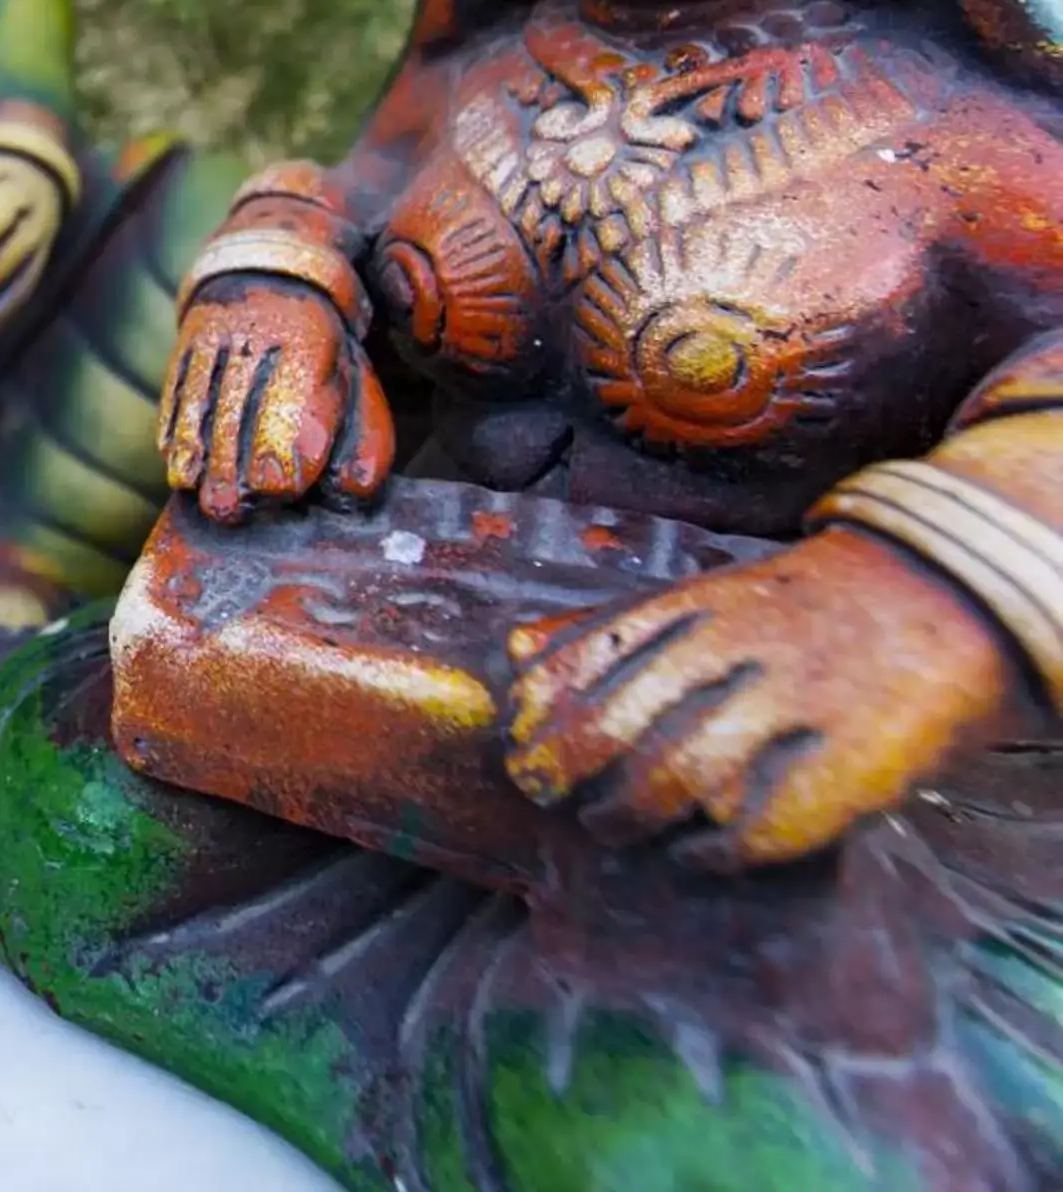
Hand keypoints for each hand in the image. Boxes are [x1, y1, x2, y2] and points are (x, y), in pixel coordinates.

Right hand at [158, 275, 394, 522]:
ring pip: (200, 402)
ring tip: (196, 495)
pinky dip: (172, 426)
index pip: (292, 411)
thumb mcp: (358, 384)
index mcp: (309, 346)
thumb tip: (351, 493)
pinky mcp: (185, 340)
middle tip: (229, 512)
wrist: (275, 271)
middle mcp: (257, 338)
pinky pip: (174, 386)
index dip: (285, 455)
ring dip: (195, 454)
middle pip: (238, 413)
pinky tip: (173, 461)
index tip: (282, 490)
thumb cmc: (324, 351)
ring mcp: (215, 336)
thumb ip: (365, 440)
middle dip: (231, 468)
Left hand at [504, 529, 1022, 870]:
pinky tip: (690, 853)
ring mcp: (794, 710)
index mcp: (699, 606)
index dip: (543, 715)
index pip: (588, 663)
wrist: (936, 602)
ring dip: (624, 814)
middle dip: (566, 768)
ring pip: (676, 777)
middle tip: (544, 793)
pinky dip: (707, 851)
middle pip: (619, 724)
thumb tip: (513, 653)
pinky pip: (754, 828)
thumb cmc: (793, 612)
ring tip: (606, 825)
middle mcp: (740, 652)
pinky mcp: (844, 771)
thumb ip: (610, 627)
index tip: (519, 743)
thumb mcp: (703, 596)